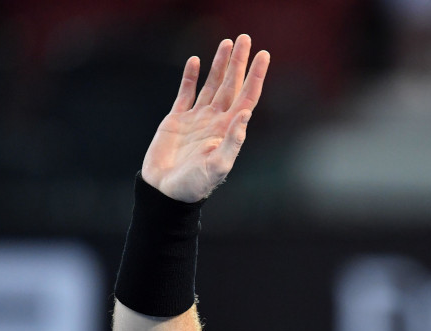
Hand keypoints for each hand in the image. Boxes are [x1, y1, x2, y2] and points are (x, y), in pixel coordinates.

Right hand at [141, 34, 269, 202]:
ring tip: (226, 42)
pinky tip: (196, 61)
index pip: (247, 97)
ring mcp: (197, 119)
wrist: (166, 193)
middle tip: (245, 38)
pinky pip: (186, 93)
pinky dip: (191, 77)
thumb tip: (245, 114)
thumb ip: (233, 141)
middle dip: (238, 62)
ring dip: (219, 64)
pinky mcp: (177, 120)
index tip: (264, 55)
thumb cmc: (195, 185)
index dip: (256, 76)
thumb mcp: (219, 166)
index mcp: (229, 130)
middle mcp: (216, 121)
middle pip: (231, 84)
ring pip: (212, 85)